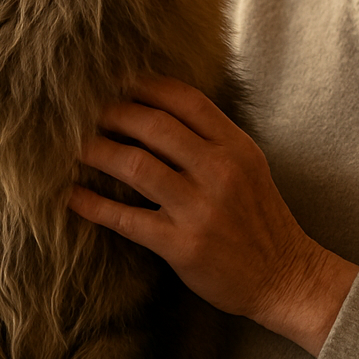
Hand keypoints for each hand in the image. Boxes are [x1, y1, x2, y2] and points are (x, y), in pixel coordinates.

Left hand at [68, 75, 358, 355]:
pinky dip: (94, 205)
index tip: (116, 82)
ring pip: (136, 166)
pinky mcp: (181, 245)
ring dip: (97, 152)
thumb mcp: (249, 166)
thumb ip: (212, 139)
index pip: (185, 100)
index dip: (145, 86)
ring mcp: (200, 208)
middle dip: (112, 114)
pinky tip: (72, 197)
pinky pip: (127, 219)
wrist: (285, 277)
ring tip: (73, 148)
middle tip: (83, 114)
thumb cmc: (261, 220)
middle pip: (154, 125)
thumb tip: (159, 113)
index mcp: (236, 146)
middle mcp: (219, 171)